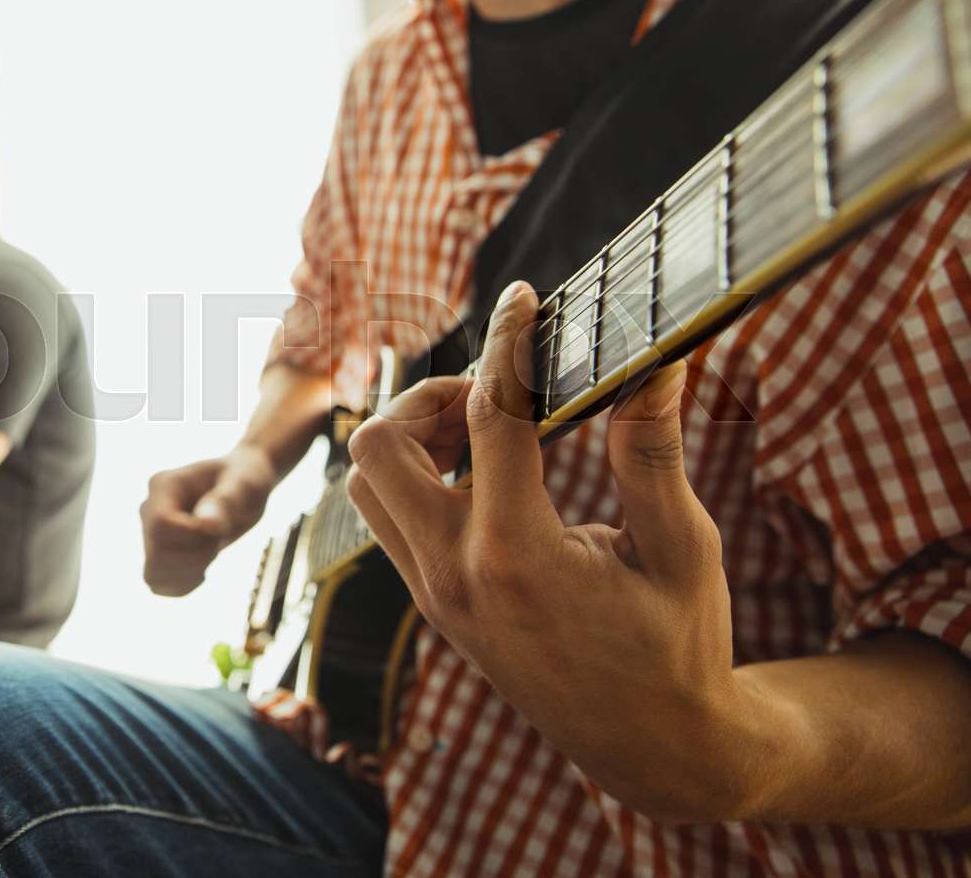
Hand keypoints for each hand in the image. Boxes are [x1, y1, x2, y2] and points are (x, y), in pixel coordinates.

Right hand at [141, 445, 278, 595]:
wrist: (242, 488)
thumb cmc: (244, 479)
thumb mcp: (246, 484)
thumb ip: (226, 500)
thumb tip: (207, 525)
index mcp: (163, 485)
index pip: (161, 524)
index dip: (193, 537)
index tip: (219, 528)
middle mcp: (148, 510)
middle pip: (156, 554)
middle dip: (196, 556)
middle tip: (219, 539)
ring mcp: (149, 535)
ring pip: (152, 575)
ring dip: (190, 572)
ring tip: (211, 551)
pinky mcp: (157, 557)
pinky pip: (160, 586)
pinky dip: (186, 584)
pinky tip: (203, 566)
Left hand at [346, 281, 760, 822]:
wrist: (652, 749)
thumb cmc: (679, 648)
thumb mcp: (680, 547)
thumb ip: (653, 451)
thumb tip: (656, 359)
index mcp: (516, 556)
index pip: (489, 418)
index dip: (508, 345)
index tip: (523, 300)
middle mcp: (453, 575)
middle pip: (379, 444)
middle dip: (429, 396)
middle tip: (500, 394)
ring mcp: (432, 595)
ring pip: (368, 483)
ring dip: (412, 437)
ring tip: (489, 431)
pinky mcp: (430, 605)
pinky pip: (388, 519)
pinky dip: (418, 477)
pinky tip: (484, 473)